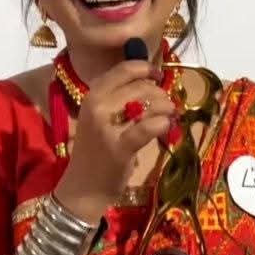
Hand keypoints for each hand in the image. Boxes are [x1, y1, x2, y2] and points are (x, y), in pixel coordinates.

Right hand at [55, 59, 175, 223]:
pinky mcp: (120, 148)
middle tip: (167, 105)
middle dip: (160, 93)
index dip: (146, 68)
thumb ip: (119, 98)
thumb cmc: (96, 150)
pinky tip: (167, 126)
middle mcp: (97, 107)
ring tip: (171, 115)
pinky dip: (162, 124)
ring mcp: (107, 128)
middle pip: (140, 87)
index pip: (123, 69)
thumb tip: (152, 83)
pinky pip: (148, 128)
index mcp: (92, 95)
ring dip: (166, 107)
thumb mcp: (100, 118)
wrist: (84, 187)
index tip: (158, 75)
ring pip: (147, 104)